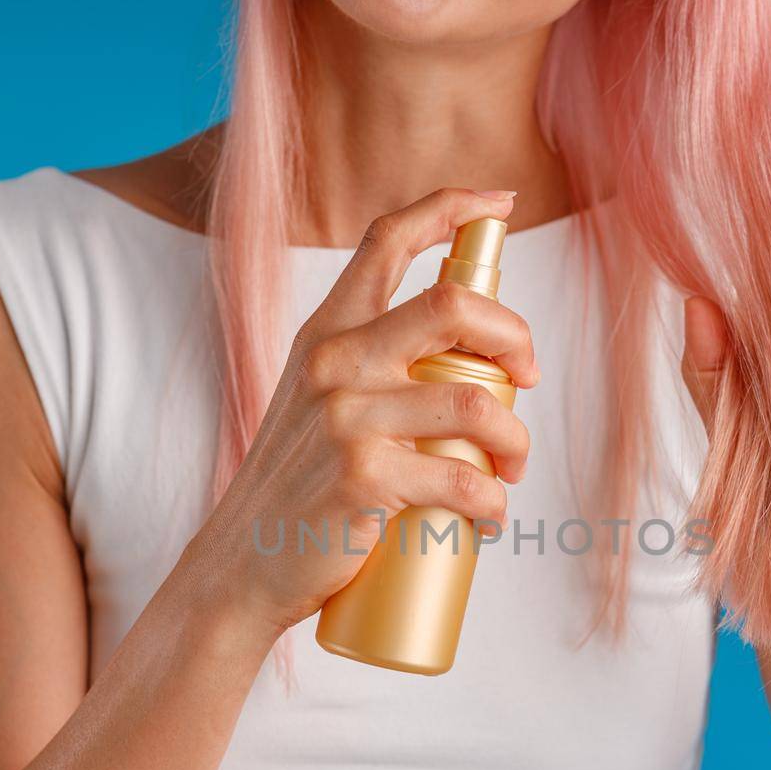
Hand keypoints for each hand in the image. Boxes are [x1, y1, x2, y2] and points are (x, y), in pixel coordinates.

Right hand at [194, 189, 538, 634]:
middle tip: (528, 380)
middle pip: (453, 308)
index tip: (498, 202)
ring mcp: (348, 419)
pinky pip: (464, 480)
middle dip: (516, 338)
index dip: (449, 208)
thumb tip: (459, 360)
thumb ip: (365, 367)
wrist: (242, 567)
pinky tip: (489, 518)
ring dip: (516, 440)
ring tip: (512, 468)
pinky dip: (494, 503)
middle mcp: (335, 363)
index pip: (386, 239)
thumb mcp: (314, 403)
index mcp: (325, 333)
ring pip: (475, 402)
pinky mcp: (366, 479)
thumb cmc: (295, 489)